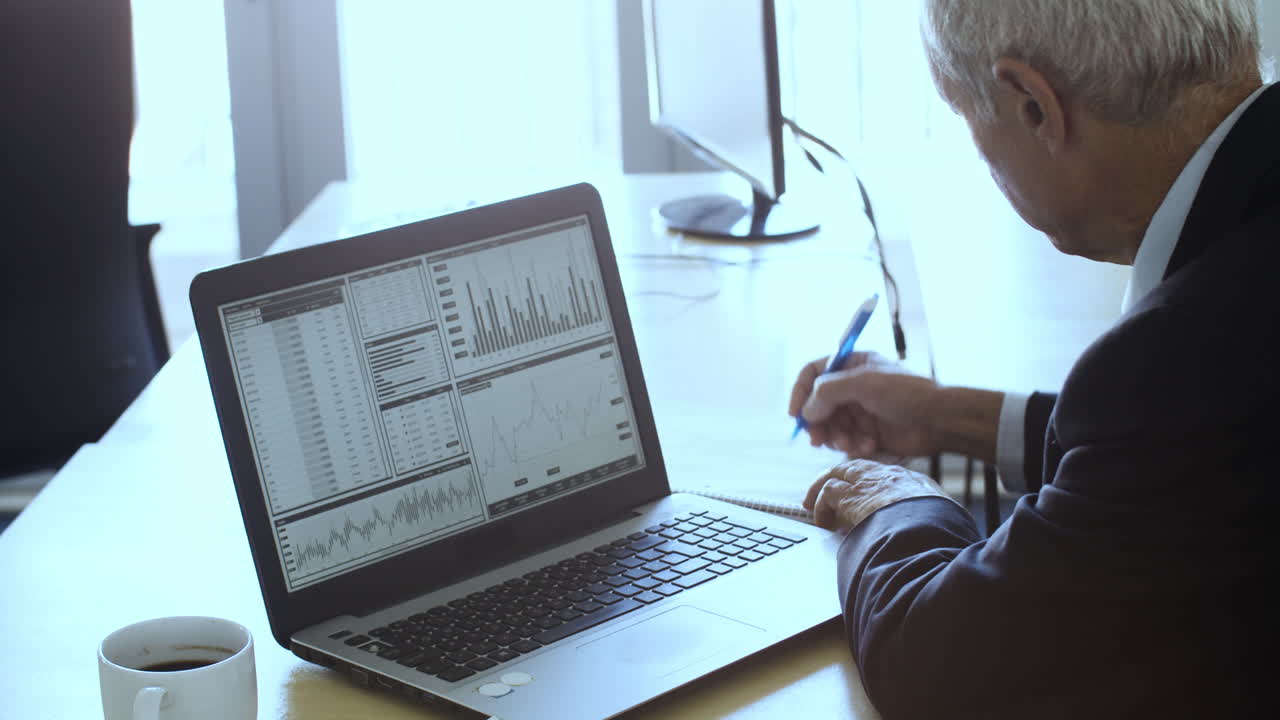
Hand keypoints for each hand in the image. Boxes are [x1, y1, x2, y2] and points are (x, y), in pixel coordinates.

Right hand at [788, 352, 942, 457]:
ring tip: (852, 443)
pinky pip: (845, 440)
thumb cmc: (906, 393)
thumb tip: (806, 411)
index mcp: (851, 364)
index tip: (795, 414)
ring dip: (837, 437)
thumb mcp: (863, 382)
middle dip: (818, 423)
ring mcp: (859, 409)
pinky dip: (852, 445)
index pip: (813, 373)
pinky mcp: (867, 431)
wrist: (939, 420)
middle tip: (818, 440)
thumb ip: (828, 391)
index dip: (800, 392)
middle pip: (817, 404)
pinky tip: (869, 445)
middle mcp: (852, 386)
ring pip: (830, 426)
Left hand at [803, 458, 949, 530]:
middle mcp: (889, 476)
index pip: (885, 476)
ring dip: (824, 493)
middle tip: (829, 497)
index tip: (862, 499)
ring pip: (837, 474)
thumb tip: (928, 540)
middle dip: (841, 480)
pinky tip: (823, 523)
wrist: (927, 530)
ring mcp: (869, 481)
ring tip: (818, 510)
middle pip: (857, 468)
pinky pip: (827, 492)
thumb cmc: (938, 532)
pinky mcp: (851, 494)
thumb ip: (929, 524)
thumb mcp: (942, 524)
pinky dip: (822, 507)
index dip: (869, 486)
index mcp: (914, 482)